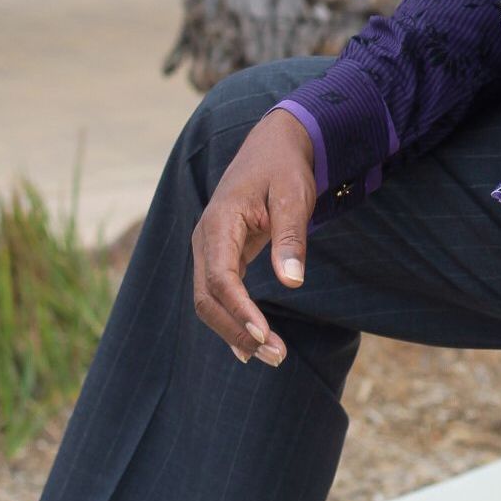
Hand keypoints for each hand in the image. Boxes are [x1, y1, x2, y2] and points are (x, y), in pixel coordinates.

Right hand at [190, 107, 316, 367]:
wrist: (273, 144)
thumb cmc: (284, 168)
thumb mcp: (294, 196)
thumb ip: (290, 237)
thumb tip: (292, 281)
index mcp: (219, 222)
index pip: (221, 278)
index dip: (239, 311)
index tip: (265, 336)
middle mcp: (205, 239)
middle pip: (208, 298)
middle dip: (237, 331)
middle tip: (275, 356)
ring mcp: (210, 248)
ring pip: (210, 301)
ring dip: (235, 331)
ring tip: (272, 356)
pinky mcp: (221, 254)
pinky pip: (219, 293)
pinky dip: (232, 320)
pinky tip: (251, 345)